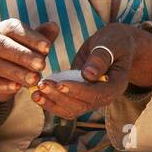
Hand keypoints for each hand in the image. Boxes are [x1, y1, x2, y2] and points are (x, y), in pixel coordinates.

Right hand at [0, 19, 58, 113]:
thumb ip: (43, 36)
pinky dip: (0, 85)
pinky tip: (16, 88)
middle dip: (24, 56)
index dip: (31, 38)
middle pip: (3, 46)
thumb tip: (54, 26)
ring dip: (15, 72)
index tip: (48, 48)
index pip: (15, 29)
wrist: (0, 75)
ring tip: (34, 79)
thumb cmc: (21, 54)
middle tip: (42, 65)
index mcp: (3, 29)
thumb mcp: (33, 45)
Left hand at [31, 23, 151, 118]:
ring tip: (35, 93)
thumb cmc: (114, 41)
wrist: (113, 45)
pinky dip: (50, 102)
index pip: (98, 94)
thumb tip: (88, 75)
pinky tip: (36, 95)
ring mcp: (92, 99)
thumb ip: (100, 58)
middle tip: (43, 84)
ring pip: (71, 110)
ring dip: (52, 103)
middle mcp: (105, 97)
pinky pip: (65, 106)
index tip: (60, 83)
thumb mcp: (111, 43)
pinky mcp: (80, 97)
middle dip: (60, 97)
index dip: (79, 91)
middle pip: (82, 106)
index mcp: (116, 85)